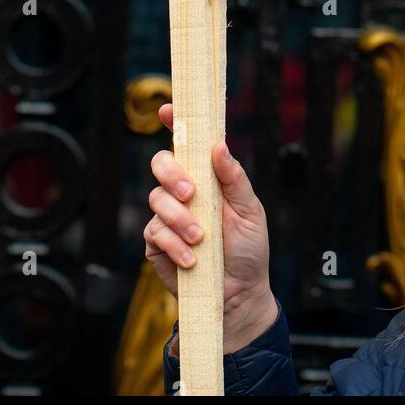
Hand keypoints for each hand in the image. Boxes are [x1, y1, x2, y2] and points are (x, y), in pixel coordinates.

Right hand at [145, 104, 276, 352]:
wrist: (238, 294)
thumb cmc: (248, 249)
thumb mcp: (250, 211)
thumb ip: (234, 179)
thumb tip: (219, 146)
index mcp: (207, 177)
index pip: (186, 145)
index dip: (174, 123)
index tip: (167, 109)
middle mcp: (184, 192)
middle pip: (161, 164)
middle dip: (172, 175)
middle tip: (192, 194)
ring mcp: (168, 216)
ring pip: (157, 199)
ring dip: (180, 218)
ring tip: (201, 238)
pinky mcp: (157, 243)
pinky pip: (155, 232)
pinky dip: (174, 244)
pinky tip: (192, 259)